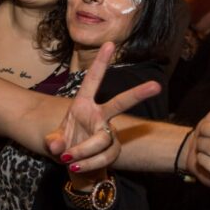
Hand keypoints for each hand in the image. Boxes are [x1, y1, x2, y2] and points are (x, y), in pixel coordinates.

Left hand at [46, 42, 161, 174]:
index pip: (92, 81)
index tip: (109, 43)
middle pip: (120, 104)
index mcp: (83, 104)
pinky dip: (88, 163)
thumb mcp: (53, 141)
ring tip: (69, 160)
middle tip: (156, 86)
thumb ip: (53, 142)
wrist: (74, 165)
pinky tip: (76, 166)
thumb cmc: (65, 145)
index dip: (100, 63)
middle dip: (138, 94)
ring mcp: (108, 132)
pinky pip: (103, 157)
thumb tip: (57, 147)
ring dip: (85, 151)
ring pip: (103, 140)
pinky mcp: (112, 150)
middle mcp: (99, 115)